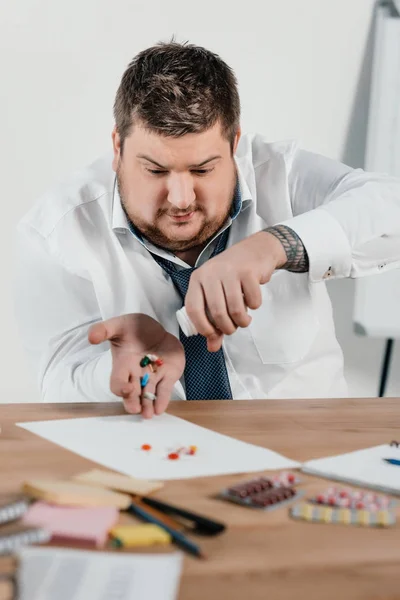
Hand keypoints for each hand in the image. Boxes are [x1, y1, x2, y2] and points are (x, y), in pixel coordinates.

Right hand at [88, 314, 184, 417]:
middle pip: (132, 395)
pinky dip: (163, 400)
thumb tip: (91, 337)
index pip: (117, 382)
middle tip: (136, 409)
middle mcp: (136, 375)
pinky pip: (164, 390)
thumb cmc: (134, 328)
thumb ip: (105, 330)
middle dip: (133, 402)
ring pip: (148, 396)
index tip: (127, 389)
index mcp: (123, 365)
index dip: (121, 388)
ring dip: (148, 405)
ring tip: (149, 414)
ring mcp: (152, 377)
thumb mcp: (119, 325)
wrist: (155, 327)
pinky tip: (160, 409)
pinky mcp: (167, 376)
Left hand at [185, 231, 286, 350]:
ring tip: (244, 319)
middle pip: (217, 313)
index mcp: (197, 279)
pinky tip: (253, 301)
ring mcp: (229, 271)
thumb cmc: (232, 276)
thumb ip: (214, 322)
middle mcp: (210, 273)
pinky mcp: (248, 272)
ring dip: (242, 321)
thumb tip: (212, 348)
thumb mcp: (218, 295)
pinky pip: (252, 301)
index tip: (213, 335)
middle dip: (227, 328)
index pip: (193, 309)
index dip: (202, 327)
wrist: (256, 250)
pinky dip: (255, 306)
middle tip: (234, 328)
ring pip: (235, 309)